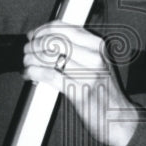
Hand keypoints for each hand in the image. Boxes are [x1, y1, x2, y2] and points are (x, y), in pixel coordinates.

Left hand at [22, 21, 138, 145]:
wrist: (119, 117)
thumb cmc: (105, 91)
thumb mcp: (98, 62)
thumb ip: (78, 49)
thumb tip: (47, 39)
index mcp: (97, 46)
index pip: (64, 28)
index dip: (43, 30)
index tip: (33, 35)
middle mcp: (94, 57)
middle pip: (54, 41)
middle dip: (34, 45)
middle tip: (27, 51)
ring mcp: (87, 74)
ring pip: (49, 57)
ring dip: (31, 59)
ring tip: (26, 63)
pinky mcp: (78, 92)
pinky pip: (49, 76)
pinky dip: (34, 73)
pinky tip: (29, 74)